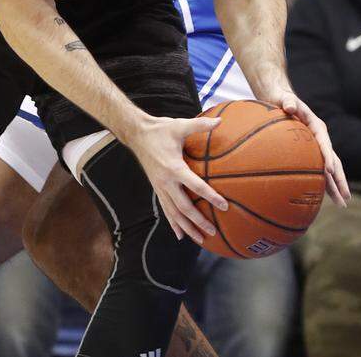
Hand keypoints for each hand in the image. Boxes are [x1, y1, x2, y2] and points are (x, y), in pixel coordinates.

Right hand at [123, 113, 228, 243]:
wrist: (137, 134)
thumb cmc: (160, 129)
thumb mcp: (180, 125)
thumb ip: (200, 125)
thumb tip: (220, 121)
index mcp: (174, 167)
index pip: (195, 186)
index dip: (210, 196)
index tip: (224, 205)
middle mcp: (166, 181)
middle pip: (184, 207)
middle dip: (198, 221)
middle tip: (213, 231)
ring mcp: (160, 187)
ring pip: (174, 212)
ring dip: (187, 227)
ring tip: (200, 240)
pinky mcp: (157, 188)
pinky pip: (166, 209)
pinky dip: (173, 223)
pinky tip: (180, 235)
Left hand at [254, 67, 350, 205]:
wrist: (280, 100)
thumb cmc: (281, 99)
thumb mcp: (284, 98)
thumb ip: (288, 101)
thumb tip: (288, 105)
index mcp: (317, 126)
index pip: (325, 144)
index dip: (328, 157)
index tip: (330, 170)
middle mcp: (320, 138)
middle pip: (333, 161)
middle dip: (339, 179)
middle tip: (345, 197)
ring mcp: (317, 147)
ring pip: (329, 169)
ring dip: (336, 185)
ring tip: (343, 202)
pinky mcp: (311, 153)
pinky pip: (319, 169)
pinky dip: (323, 182)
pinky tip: (325, 196)